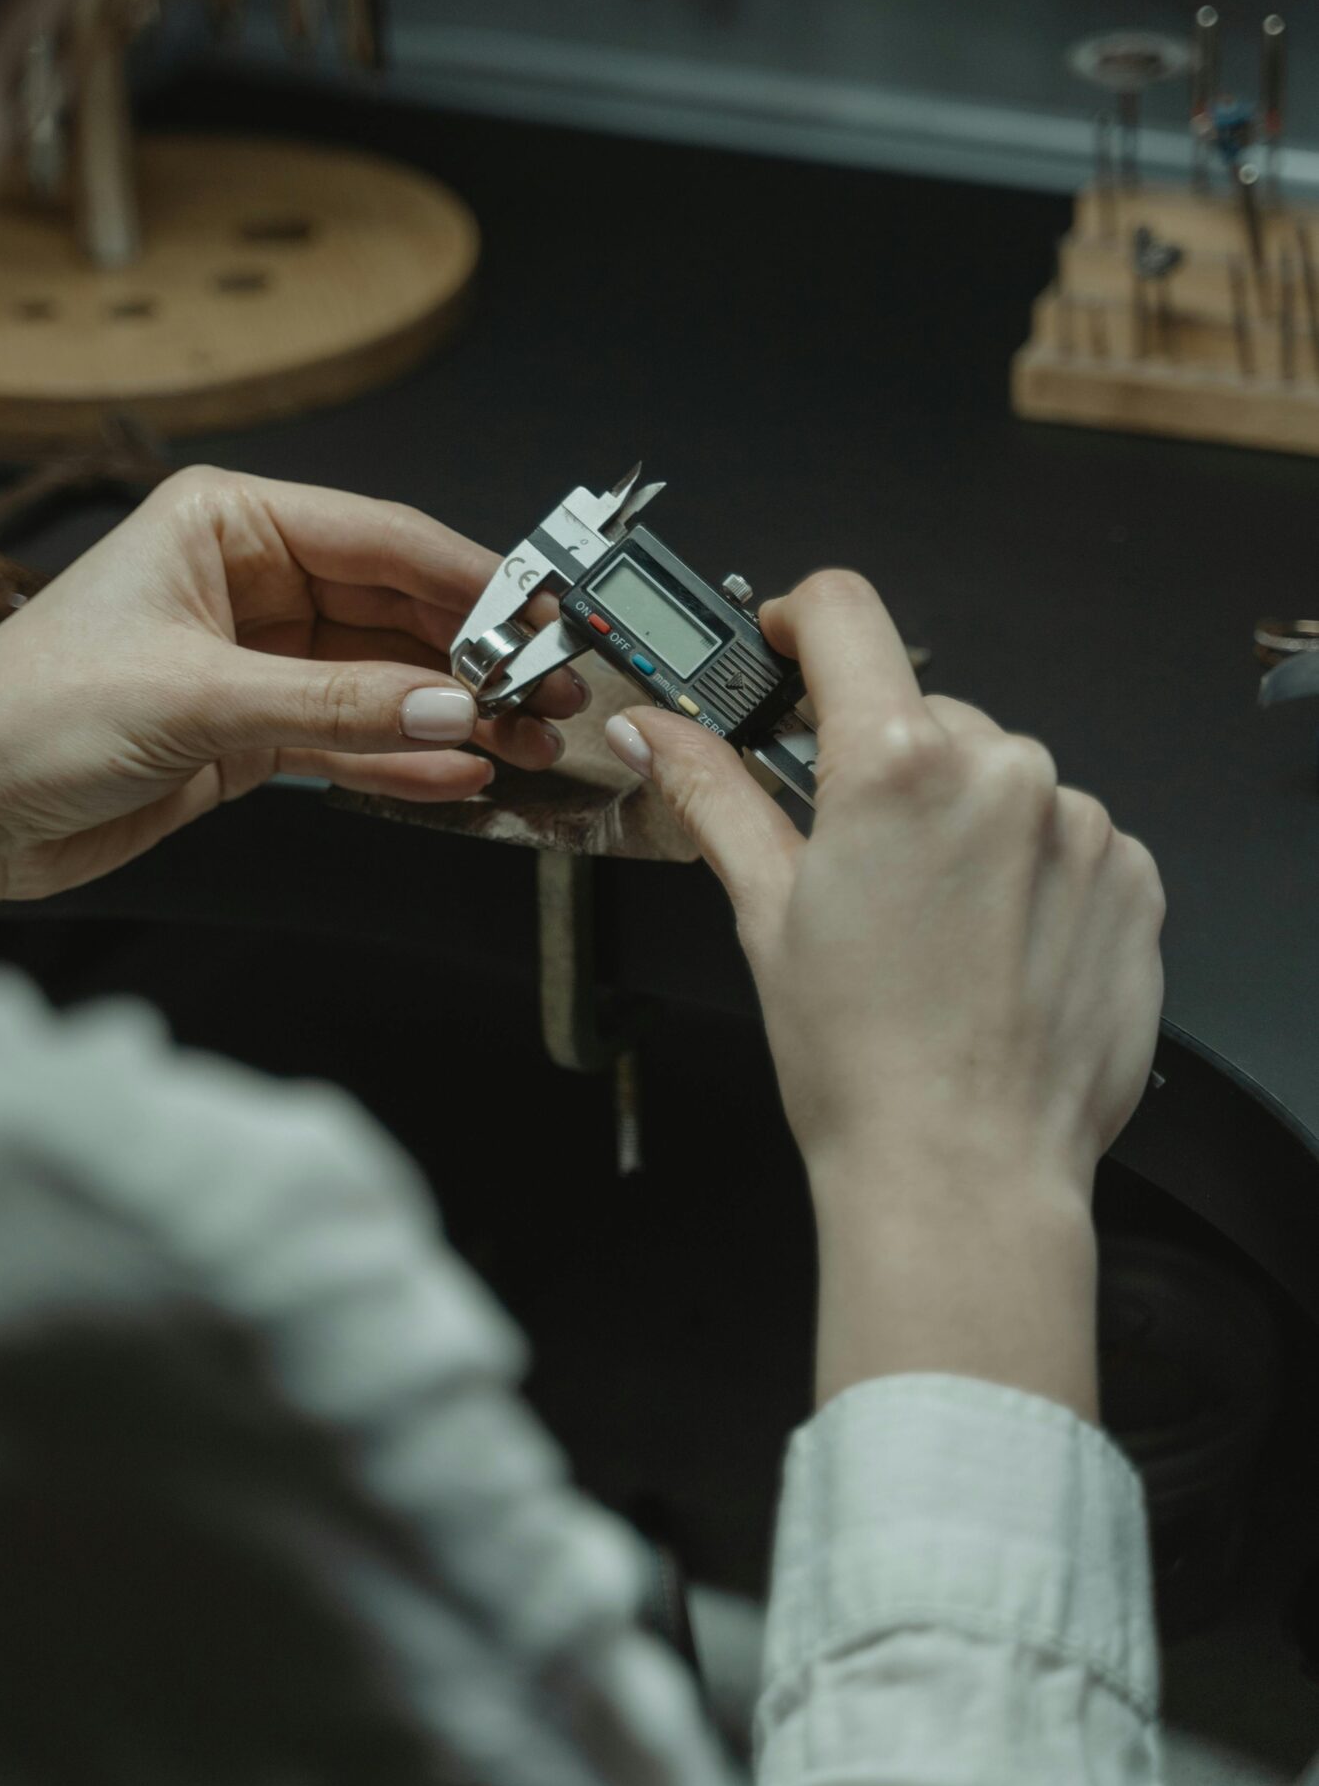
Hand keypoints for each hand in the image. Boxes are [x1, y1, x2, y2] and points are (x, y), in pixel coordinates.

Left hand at [0, 467, 586, 956]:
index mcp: (227, 521)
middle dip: (475, 655)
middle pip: (394, 608)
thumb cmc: (32, 712)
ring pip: (383, 676)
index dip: (472, 580)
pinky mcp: (248, 731)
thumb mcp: (199, 698)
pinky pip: (352, 733)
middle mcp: (247, 578)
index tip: (544, 620)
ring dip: (453, 712)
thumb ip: (339, 704)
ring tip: (531, 740)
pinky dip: (406, 755)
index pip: (381, 538)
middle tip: (552, 693)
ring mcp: (253, 657)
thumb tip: (454, 706)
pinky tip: (465, 771)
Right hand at [603, 570, 1165, 1414]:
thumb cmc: (861, 1062)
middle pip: (923, 710)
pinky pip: (1065, 833)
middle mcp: (1004, 772)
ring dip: (960, 818)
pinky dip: (1025, 867)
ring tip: (929, 923)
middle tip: (848, 855)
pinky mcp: (1130, 876)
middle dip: (881, 762)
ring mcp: (1080, 824)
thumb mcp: (764, 911)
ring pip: (999, 775)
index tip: (785, 647)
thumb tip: (655, 731)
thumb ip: (713, 794)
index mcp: (899, 764)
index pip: (846, 615)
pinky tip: (988, 943)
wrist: (964, 1170)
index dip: (799, 621)